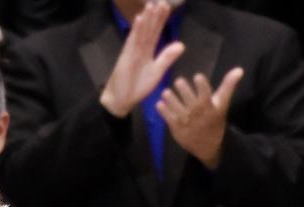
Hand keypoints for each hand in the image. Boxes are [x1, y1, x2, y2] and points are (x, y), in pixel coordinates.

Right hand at [99, 1, 184, 118]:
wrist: (121, 100)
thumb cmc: (136, 87)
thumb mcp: (156, 72)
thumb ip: (167, 58)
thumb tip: (181, 45)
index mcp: (147, 52)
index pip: (155, 33)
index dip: (161, 21)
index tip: (167, 8)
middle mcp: (139, 48)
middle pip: (149, 29)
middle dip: (155, 16)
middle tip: (161, 2)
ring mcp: (132, 52)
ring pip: (141, 33)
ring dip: (146, 19)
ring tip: (151, 5)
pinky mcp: (126, 57)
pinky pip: (132, 42)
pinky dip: (136, 30)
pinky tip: (139, 19)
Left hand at [156, 68, 242, 168]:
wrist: (209, 146)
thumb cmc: (214, 120)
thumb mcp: (222, 103)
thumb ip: (228, 85)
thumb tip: (239, 69)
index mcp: (210, 107)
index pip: (207, 94)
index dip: (202, 86)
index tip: (197, 76)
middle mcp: (199, 114)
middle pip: (191, 101)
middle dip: (184, 91)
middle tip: (178, 80)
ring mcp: (187, 123)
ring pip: (178, 109)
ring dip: (171, 100)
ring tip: (165, 92)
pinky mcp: (177, 130)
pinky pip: (169, 119)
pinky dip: (164, 112)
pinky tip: (159, 104)